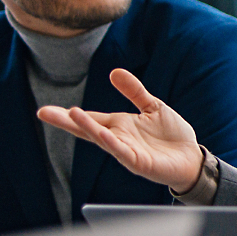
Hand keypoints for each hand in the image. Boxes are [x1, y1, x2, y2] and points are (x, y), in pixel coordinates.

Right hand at [37, 68, 202, 192]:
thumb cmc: (171, 135)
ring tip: (71, 114)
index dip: (69, 114)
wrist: (191, 158)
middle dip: (67, 121)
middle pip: (88, 128)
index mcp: (119, 125)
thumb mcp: (152, 106)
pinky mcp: (139, 163)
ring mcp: (127, 151)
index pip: (90, 117)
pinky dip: (113, 143)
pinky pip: (123, 152)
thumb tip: (114, 72)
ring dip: (87, 127)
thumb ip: (134, 91)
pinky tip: (103, 134)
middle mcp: (119, 139)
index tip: (45, 109)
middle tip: (44, 113)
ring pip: (102, 139)